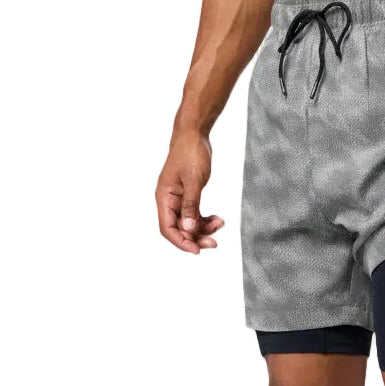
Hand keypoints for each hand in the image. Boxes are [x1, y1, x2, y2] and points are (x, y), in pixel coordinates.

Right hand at [155, 131, 223, 253]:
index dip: (181, 241)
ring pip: (189, 223)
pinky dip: (205, 219)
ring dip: (203, 228)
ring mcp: (178, 199)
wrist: (194, 135)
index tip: (196, 250)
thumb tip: (188, 228)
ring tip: (219, 224)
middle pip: (179, 229)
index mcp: (164, 197)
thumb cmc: (191, 153)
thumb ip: (191, 205)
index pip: (167, 228)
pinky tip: (218, 219)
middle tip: (214, 243)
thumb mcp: (194, 180)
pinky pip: (194, 215)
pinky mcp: (188, 196)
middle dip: (196, 237)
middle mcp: (169, 201)